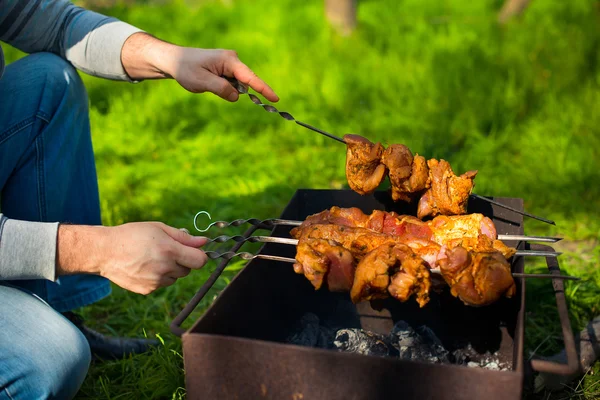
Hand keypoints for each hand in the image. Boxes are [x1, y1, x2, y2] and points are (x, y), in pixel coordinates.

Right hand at [57, 222, 207, 294]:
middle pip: (188, 270)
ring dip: (170, 269)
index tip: (193, 251)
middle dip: (182, 261)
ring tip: (152, 258)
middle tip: (166, 251)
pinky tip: (144, 267)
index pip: (200, 261)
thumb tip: (204, 242)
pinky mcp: (147, 290)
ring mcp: (155, 282)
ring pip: (175, 278)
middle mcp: (164, 268)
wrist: (104, 252)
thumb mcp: (159, 228)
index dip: (199, 255)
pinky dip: (158, 277)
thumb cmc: (132, 235)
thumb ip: (184, 237)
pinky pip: (161, 284)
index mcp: (169, 251)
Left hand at [169, 48, 278, 102]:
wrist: (174, 60)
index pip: (250, 77)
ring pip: (237, 84)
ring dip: (226, 89)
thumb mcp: (202, 82)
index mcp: (229, 60)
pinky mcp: (226, 68)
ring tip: (206, 82)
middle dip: (235, 90)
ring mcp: (230, 64)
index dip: (263, 89)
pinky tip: (210, 81)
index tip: (275, 99)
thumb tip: (237, 96)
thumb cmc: (186, 69)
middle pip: (244, 81)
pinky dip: (224, 87)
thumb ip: (221, 89)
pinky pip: (232, 83)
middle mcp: (232, 60)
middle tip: (211, 85)